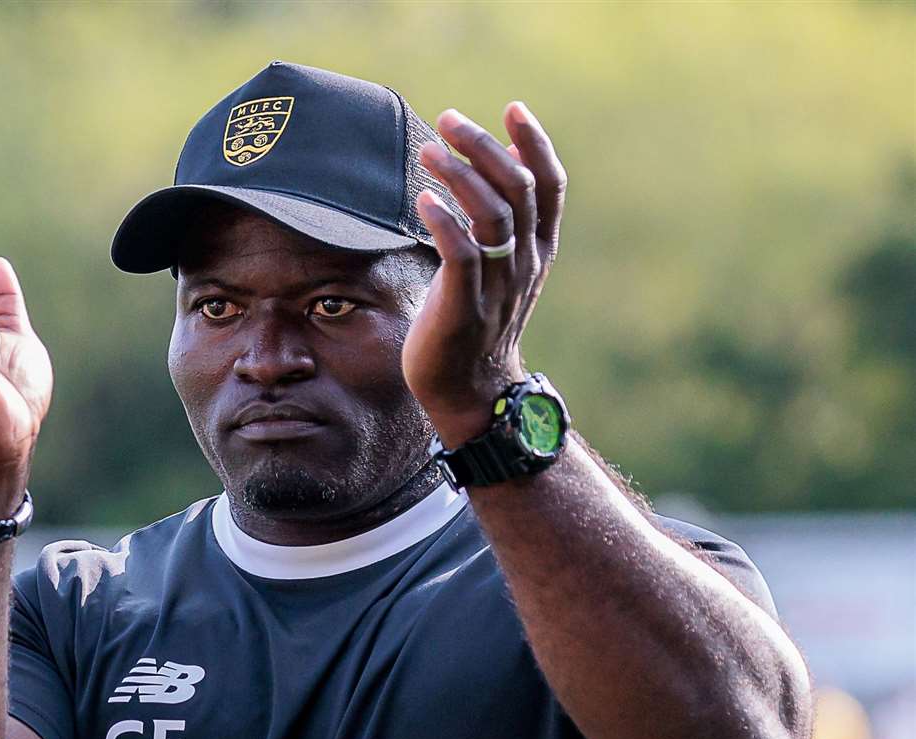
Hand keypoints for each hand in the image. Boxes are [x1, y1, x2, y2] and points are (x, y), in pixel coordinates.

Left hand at [401, 102, 566, 446]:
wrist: (471, 395)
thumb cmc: (475, 327)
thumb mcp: (497, 271)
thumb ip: (499, 226)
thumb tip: (488, 169)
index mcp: (538, 252)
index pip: (550, 189)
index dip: (535, 145)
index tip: (513, 109)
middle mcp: (524, 265)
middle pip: (517, 190)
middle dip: (485, 147)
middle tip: (449, 120)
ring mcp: (497, 287)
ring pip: (491, 215)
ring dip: (459, 175)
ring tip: (428, 151)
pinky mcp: (465, 308)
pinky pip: (461, 254)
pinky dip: (444, 221)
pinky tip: (424, 199)